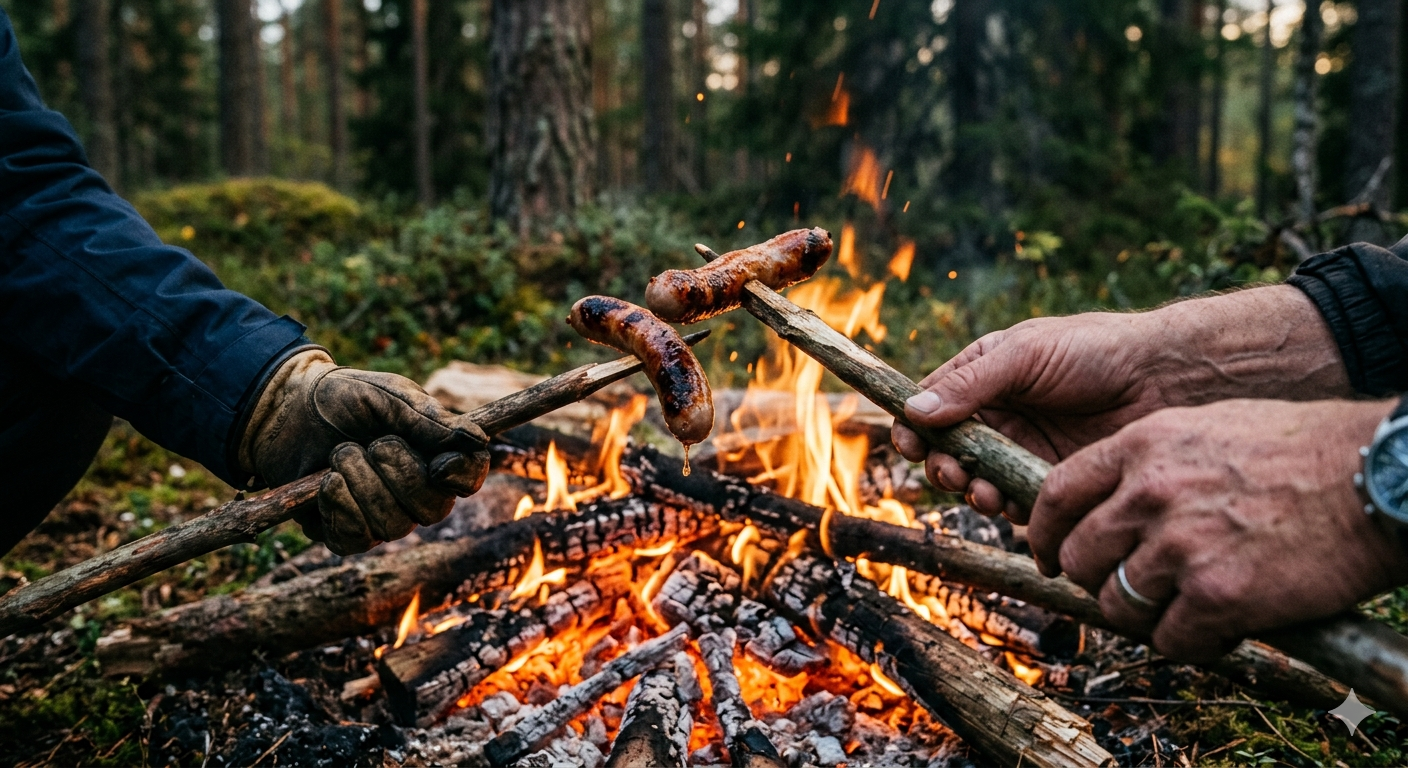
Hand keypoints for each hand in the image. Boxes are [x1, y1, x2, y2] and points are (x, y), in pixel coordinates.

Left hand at [239, 349, 488, 554]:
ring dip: (362, 484)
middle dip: (399, 474)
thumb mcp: (389, 397)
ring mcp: (381, 516)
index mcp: (434, 456)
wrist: (286, 410)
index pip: (470, 478)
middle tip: (372, 443)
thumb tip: (478, 439)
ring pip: (394, 527)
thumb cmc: (344, 398)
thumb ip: (430, 421)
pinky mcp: (345, 532)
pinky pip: (356, 538)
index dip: (461, 477)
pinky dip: (339, 506)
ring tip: (340, 454)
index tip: (439, 464)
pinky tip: (325, 483)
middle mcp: (415, 493)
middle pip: (433, 509)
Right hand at [892, 286, 1351, 516]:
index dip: (915, 429)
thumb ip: (970, 384)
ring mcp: (1026, 451)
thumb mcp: (1026, 355)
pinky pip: (1019, 504)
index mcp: (987, 376)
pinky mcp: (1054, 482)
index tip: (908, 445)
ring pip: (980, 482)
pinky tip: (1013, 506)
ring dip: (972, 491)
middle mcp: (1002, 416)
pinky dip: (1008, 510)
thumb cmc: (1097, 350)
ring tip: (983, 492)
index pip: (933, 407)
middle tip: (952, 473)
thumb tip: (914, 412)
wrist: (1169, 379)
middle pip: (950, 452)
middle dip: (943, 466)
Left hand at [1032, 398, 1406, 661]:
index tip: (1050, 555)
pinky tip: (1221, 628)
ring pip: (1117, 605)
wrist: (1374, 477)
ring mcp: (1180, 545)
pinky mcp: (1217, 594)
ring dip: (1144, 617)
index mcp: (1140, 446)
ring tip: (1185, 607)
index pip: (1055, 495)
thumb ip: (1149, 463)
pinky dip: (1191, 644)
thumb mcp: (1206, 428)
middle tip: (1132, 590)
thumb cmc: (1301, 451)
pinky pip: (1169, 639)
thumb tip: (1109, 504)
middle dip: (1099, 581)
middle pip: (1078, 558)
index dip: (1044, 533)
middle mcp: (1149, 493)